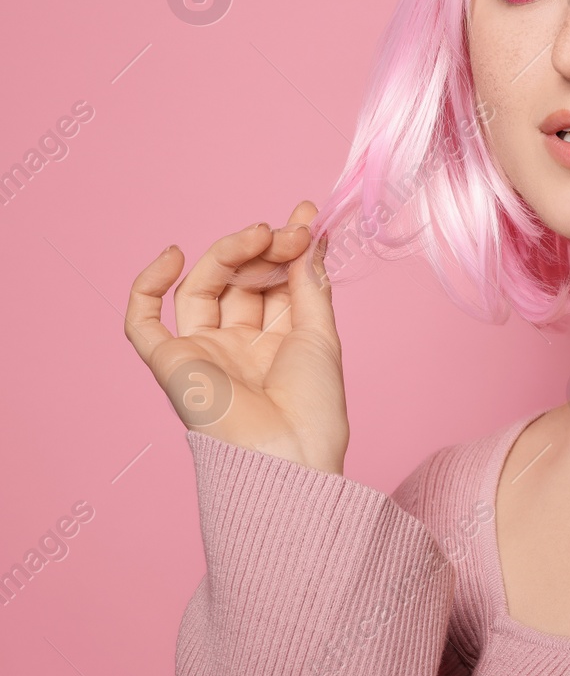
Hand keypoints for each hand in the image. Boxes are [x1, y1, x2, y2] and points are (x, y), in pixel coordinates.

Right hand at [124, 200, 349, 475]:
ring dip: (228, 253)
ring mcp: (204, 351)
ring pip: (202, 287)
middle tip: (289, 231)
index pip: (276, 281)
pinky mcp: (170, 363)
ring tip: (260, 234)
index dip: (289, 248)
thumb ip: (309, 284)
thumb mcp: (321, 334)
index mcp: (279, 341)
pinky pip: (142, 320)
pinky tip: (173, 254)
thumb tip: (309, 234)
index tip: (307, 216)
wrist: (287, 459)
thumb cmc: (314, 408)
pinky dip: (148, 285)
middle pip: (241, 279)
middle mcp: (239, 344)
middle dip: (265, 249)